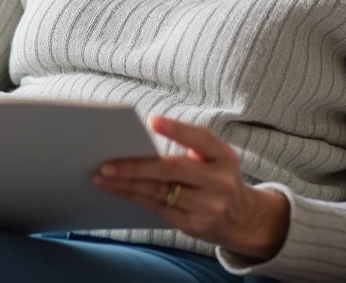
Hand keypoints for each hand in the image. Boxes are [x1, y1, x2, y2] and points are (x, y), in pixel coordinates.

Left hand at [94, 115, 288, 260]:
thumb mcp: (216, 158)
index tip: (152, 121)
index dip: (176, 130)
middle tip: (106, 164)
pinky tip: (117, 190)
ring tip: (102, 177)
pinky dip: (134, 197)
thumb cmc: (217, 178)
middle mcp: (219, 182)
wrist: (243, 219)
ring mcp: (208, 207)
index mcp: (225, 157)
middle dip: (136, 166)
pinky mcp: (195, 225)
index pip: (200, 139)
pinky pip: (158, 208)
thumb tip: (141, 139)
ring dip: (126, 184)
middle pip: (172, 170)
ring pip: (159, 192)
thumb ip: (190, 146)